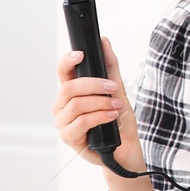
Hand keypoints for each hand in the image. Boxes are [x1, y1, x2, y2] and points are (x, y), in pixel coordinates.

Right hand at [54, 36, 144, 168]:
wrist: (126, 148)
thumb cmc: (119, 120)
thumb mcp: (118, 90)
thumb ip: (110, 67)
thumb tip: (104, 42)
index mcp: (71, 93)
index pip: (62, 72)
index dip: (67, 60)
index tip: (81, 54)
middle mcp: (63, 107)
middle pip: (69, 87)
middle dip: (94, 85)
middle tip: (113, 87)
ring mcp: (64, 123)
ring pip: (76, 104)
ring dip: (101, 102)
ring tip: (117, 106)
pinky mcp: (69, 138)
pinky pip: (81, 122)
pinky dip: (99, 116)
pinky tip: (111, 116)